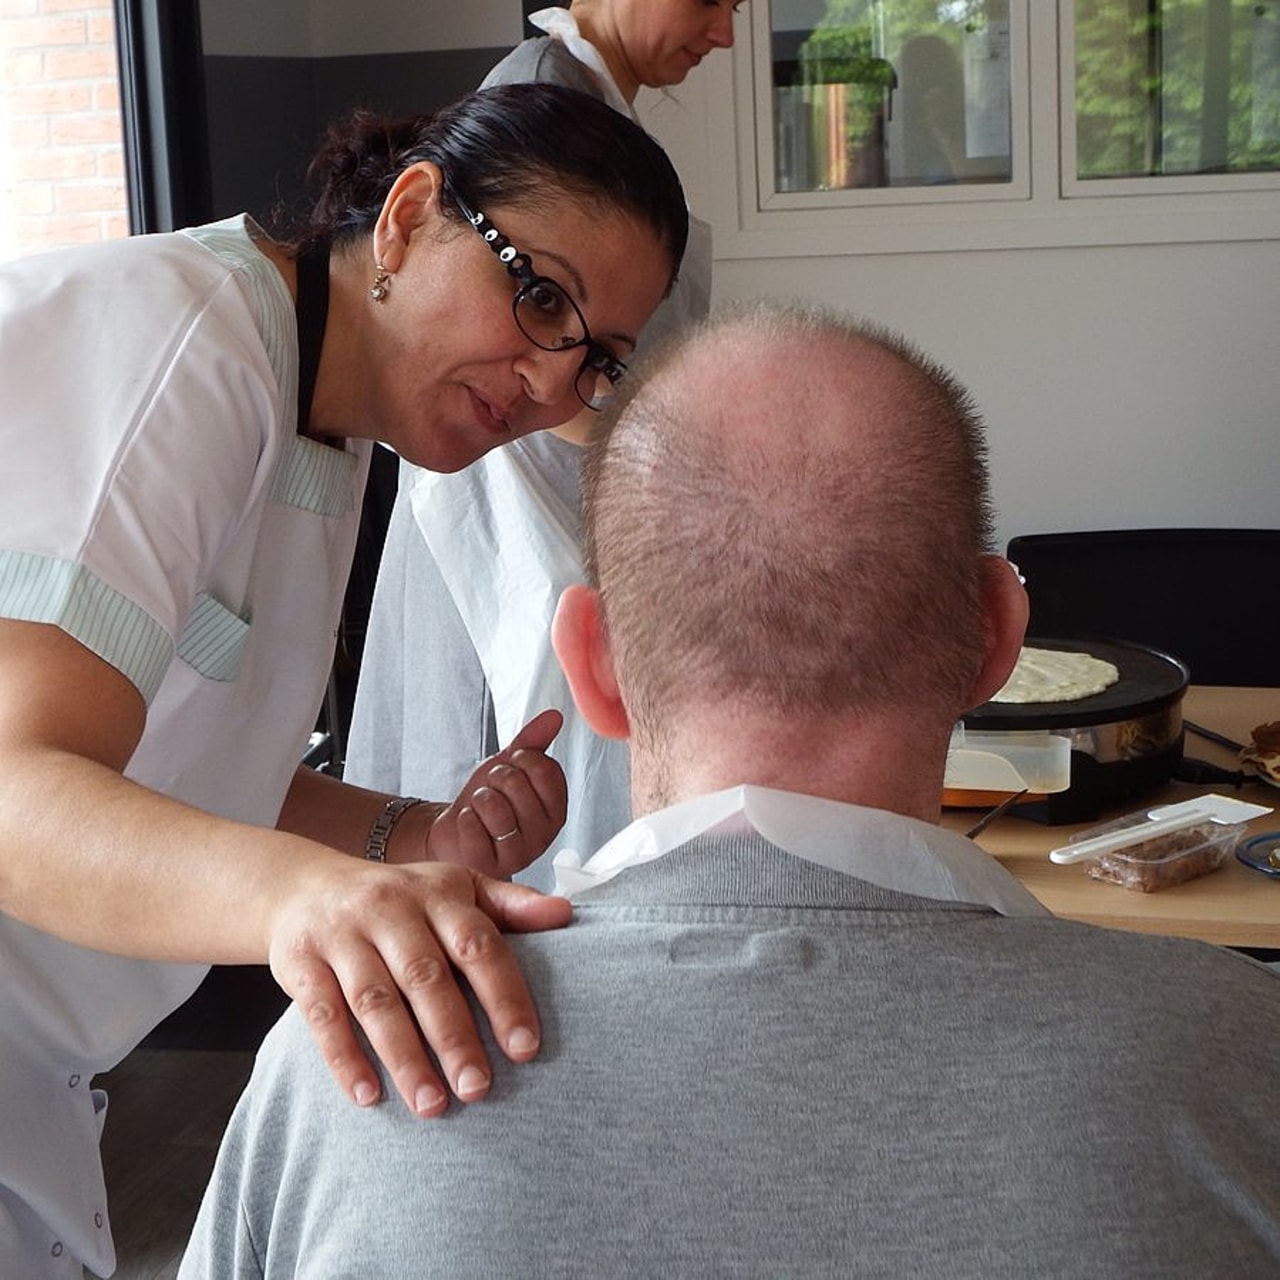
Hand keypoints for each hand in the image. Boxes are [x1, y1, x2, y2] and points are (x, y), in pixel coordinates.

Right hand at [268, 859, 571, 1116]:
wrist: (304, 886)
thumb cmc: (401, 897)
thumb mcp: (456, 887)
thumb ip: (510, 904)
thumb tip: (566, 914)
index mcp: (438, 893)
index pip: (478, 945)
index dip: (503, 996)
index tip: (526, 1048)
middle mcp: (390, 909)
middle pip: (426, 978)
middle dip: (454, 1037)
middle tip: (478, 1090)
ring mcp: (342, 934)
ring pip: (375, 1001)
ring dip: (404, 1057)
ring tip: (432, 1106)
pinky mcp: (301, 962)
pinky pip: (322, 1014)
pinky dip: (344, 1057)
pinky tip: (368, 1097)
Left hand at [426, 708, 567, 876]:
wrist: (456, 832)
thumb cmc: (487, 802)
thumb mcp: (509, 766)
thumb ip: (533, 742)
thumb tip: (554, 717)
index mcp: (556, 809)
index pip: (546, 769)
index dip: (522, 759)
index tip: (512, 767)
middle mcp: (544, 834)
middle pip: (517, 784)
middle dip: (495, 779)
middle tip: (491, 791)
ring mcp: (519, 853)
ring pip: (496, 807)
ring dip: (478, 799)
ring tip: (480, 808)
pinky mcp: (492, 865)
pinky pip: (474, 827)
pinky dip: (464, 819)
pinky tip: (469, 825)